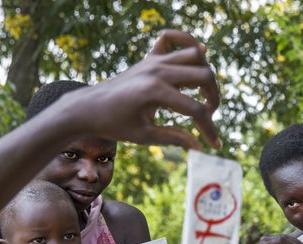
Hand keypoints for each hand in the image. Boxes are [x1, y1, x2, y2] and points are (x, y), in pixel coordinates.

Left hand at [73, 29, 219, 149]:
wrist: (88, 107)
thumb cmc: (114, 124)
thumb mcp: (144, 136)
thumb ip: (174, 138)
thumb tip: (199, 147)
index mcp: (155, 92)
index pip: (195, 110)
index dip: (209, 130)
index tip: (214, 144)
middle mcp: (157, 71)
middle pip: (203, 76)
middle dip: (214, 98)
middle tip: (209, 114)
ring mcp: (153, 61)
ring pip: (195, 55)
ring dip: (206, 73)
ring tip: (203, 92)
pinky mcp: (149, 58)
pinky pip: (171, 37)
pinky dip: (187, 40)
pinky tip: (199, 53)